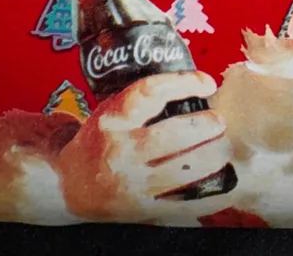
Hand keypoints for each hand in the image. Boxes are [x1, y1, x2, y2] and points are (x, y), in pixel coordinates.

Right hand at [59, 71, 233, 222]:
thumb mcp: (112, 111)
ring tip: (223, 146)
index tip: (208, 83)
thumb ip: (147, 99)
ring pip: (184, 170)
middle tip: (218, 121)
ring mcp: (133, 185)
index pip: (151, 93)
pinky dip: (211, 193)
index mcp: (114, 121)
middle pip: (174, 134)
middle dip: (207, 125)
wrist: (67, 187)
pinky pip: (185, 203)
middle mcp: (122, 153)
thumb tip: (199, 83)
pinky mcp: (144, 210)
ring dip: (213, 156)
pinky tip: (225, 182)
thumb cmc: (99, 141)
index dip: (185, 84)